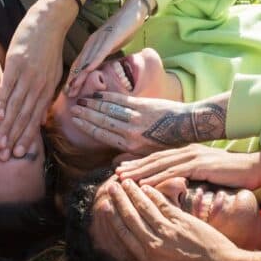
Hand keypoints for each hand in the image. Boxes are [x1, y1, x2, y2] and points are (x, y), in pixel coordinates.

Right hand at [0, 0, 73, 160]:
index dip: (27, 137)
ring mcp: (29, 75)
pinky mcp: (17, 64)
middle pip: (25, 116)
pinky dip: (3, 101)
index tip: (18, 152)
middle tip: (5, 155)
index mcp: (47, 90)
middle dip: (15, 137)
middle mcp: (39, 86)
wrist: (49, 22)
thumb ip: (46, 98)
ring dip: (7, 125)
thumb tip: (41, 121)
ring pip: (17, 105)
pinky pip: (9, 86)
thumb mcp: (53, 75)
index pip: (36, 119)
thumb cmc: (49, 50)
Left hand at [65, 0, 149, 96]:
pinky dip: (94, 61)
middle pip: (81, 63)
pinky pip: (101, 51)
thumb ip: (103, 55)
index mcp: (92, 45)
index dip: (74, 78)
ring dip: (80, 74)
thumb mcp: (111, 46)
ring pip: (88, 59)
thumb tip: (100, 69)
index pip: (80, 64)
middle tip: (68, 94)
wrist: (133, 11)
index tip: (69, 92)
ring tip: (74, 86)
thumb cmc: (123, 29)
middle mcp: (93, 42)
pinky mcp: (111, 37)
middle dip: (74, 80)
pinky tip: (89, 70)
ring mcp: (101, 39)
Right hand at [70, 93, 225, 155]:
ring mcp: (135, 117)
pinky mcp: (142, 105)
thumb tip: (115, 166)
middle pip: (101, 121)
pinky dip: (107, 97)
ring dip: (93, 105)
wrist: (187, 125)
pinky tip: (98, 94)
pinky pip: (120, 101)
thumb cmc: (169, 142)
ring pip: (108, 110)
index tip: (76, 120)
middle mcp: (130, 132)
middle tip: (74, 108)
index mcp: (131, 146)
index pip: (102, 135)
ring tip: (81, 100)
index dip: (87, 127)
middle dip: (86, 114)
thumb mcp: (150, 154)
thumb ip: (131, 156)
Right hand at [106, 179, 260, 260]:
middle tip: (111, 188)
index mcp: (149, 259)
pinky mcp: (182, 222)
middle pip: (131, 218)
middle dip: (120, 202)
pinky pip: (163, 204)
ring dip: (133, 193)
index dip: (114, 220)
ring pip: (144, 208)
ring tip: (124, 182)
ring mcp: (168, 231)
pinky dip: (153, 194)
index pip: (126, 235)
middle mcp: (154, 243)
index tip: (106, 209)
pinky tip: (146, 186)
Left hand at [115, 144, 260, 188]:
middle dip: (134, 166)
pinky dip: (157, 178)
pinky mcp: (200, 164)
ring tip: (123, 180)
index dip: (139, 163)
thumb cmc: (234, 174)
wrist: (256, 168)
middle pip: (154, 159)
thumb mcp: (208, 173)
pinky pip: (173, 172)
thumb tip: (180, 184)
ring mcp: (193, 156)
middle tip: (115, 174)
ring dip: (140, 172)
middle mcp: (187, 151)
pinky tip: (145, 185)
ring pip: (160, 164)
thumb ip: (192, 176)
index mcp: (187, 152)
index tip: (123, 170)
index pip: (158, 157)